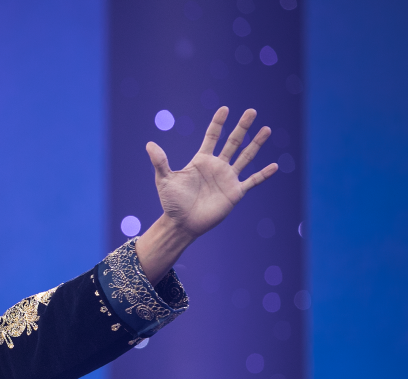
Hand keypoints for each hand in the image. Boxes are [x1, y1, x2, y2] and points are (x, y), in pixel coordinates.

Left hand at [136, 107, 278, 282]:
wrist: (181, 224)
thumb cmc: (171, 203)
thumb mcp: (165, 180)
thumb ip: (160, 162)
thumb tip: (149, 144)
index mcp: (201, 161)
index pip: (212, 137)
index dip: (218, 123)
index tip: (225, 109)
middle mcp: (217, 166)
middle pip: (233, 142)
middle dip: (242, 127)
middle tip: (251, 111)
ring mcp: (227, 179)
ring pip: (245, 157)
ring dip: (256, 144)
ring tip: (266, 129)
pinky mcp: (234, 193)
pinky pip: (252, 181)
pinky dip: (263, 175)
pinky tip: (274, 166)